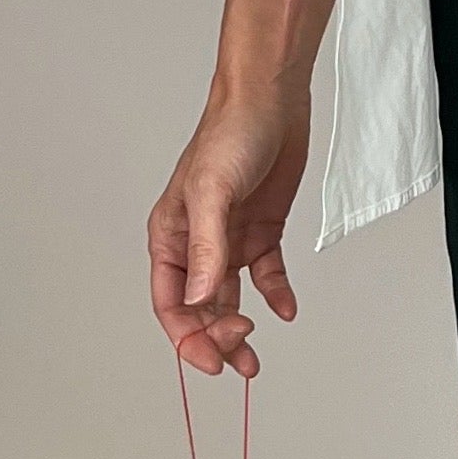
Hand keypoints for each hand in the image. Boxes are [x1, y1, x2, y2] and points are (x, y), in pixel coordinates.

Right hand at [147, 0, 333, 375]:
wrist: (272, 98)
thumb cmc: (229, 133)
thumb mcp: (212, 192)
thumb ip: (207, 249)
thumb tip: (203, 301)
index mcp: (170, 236)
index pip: (170, 304)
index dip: (188, 338)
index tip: (213, 360)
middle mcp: (198, 244)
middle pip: (200, 310)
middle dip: (217, 339)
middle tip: (244, 356)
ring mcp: (230, 238)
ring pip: (231, 299)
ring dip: (241, 328)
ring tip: (257, 356)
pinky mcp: (262, 230)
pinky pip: (266, 275)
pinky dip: (275, 295)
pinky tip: (287, 309)